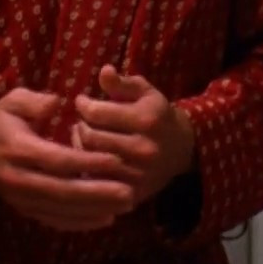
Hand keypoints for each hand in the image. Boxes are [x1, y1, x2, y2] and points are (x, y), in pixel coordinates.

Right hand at [0, 89, 140, 230]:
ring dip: (96, 210)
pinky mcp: (26, 210)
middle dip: (98, 194)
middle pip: (64, 191)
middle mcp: (20, 179)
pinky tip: (106, 218)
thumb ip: (36, 101)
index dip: (87, 161)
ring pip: (62, 210)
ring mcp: (23, 198)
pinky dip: (81, 223)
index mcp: (19, 149)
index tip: (116, 160)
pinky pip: (55, 220)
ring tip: (126, 206)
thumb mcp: (14, 101)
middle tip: (130, 193)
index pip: (58, 160)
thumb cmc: (1, 120)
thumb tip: (58, 102)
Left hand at [73, 65, 195, 202]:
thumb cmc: (157, 115)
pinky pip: (98, 181)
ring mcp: (139, 174)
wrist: (182, 149)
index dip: (83, 105)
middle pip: (91, 137)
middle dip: (81, 126)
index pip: (97, 113)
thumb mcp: (144, 93)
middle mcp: (144, 148)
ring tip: (84, 136)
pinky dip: (89, 168)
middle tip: (82, 121)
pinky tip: (91, 157)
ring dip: (81, 146)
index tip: (82, 101)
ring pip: (92, 160)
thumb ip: (123, 83)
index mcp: (147, 120)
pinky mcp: (134, 192)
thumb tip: (104, 71)